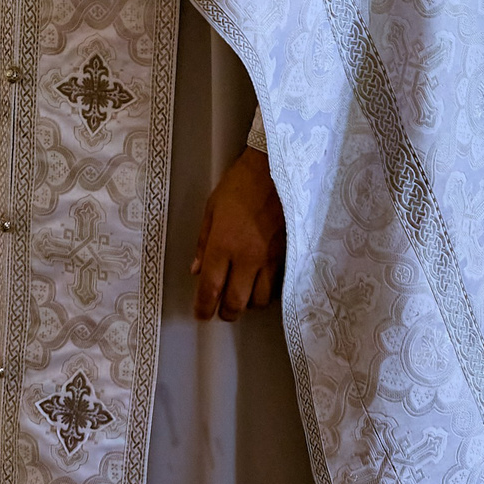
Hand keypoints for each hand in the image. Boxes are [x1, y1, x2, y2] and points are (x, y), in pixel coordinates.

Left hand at [191, 147, 282, 320]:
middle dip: (225, 313)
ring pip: (260, 300)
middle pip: (236, 302)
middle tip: (220, 312)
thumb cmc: (240, 184)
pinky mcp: (287, 255)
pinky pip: (277, 285)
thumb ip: (203, 242)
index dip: (204, 307)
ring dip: (248, 304)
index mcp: (223, 244)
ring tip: (242, 296)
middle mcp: (246, 257)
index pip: (211, 288)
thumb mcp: (212, 208)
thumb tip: (196, 270)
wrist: (276, 169)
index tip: (200, 315)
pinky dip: (267, 292)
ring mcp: (269, 259)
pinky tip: (261, 285)